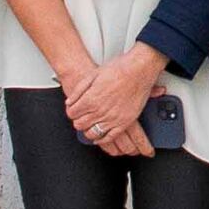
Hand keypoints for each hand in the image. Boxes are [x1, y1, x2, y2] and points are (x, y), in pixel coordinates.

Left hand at [64, 37, 164, 155]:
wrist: (139, 70)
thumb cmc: (118, 69)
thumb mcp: (93, 75)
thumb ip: (79, 90)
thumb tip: (69, 102)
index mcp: (91, 99)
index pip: (72, 113)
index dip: (71, 111)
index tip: (75, 109)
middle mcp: (100, 111)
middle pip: (80, 125)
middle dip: (78, 120)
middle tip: (82, 115)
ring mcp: (113, 118)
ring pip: (92, 134)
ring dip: (88, 130)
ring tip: (90, 124)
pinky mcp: (124, 122)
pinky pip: (110, 137)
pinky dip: (102, 139)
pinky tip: (99, 136)